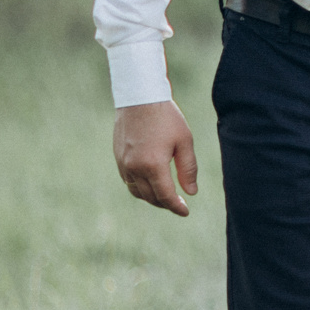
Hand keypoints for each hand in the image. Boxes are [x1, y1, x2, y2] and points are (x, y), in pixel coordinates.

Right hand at [114, 100, 197, 215]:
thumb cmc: (166, 118)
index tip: (185, 212)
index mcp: (153, 165)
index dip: (176, 207)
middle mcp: (134, 168)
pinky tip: (150, 184)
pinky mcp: (118, 158)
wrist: (139, 98)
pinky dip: (139, 187)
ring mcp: (123, 163)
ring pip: (136, 191)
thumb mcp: (184, 142)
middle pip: (150, 197)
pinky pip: (128, 181)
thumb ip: (188, 169)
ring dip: (151, 198)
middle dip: (165, 204)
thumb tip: (191, 192)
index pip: (165, 196)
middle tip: (178, 204)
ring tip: (165, 196)